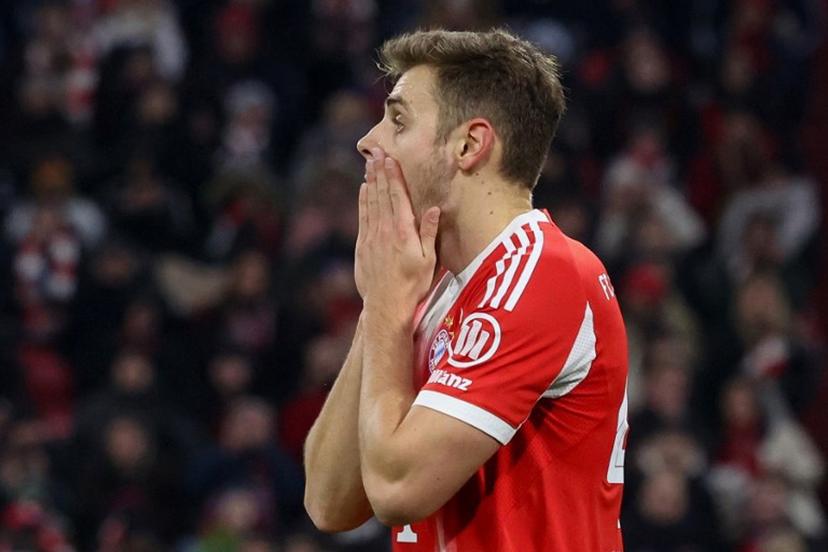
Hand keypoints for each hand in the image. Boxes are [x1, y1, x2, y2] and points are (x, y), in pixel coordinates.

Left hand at [355, 149, 439, 320]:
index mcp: (404, 232)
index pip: (398, 197)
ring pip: (371, 203)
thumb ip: (430, 233)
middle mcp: (386, 230)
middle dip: (379, 172)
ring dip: (370, 182)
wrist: (386, 305)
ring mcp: (372, 237)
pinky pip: (363, 217)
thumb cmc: (413, 285)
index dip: (393, 176)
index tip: (390, 159)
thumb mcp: (429, 261)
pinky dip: (363, 201)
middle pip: (381, 195)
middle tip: (376, 152)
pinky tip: (364, 189)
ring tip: (370, 164)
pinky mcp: (363, 245)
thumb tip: (435, 209)